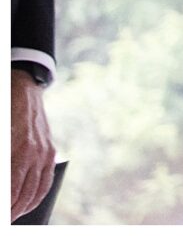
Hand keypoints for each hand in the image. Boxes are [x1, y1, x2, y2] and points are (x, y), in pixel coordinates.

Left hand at [11, 69, 54, 220]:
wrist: (23, 87)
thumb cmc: (5, 111)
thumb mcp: (1, 137)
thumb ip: (4, 164)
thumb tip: (5, 185)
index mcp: (18, 149)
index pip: (11, 191)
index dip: (6, 208)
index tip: (2, 217)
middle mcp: (33, 152)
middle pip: (22, 196)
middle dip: (12, 212)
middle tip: (4, 221)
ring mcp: (45, 152)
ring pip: (36, 192)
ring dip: (23, 209)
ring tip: (12, 217)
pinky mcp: (50, 150)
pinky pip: (46, 181)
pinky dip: (37, 197)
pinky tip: (27, 204)